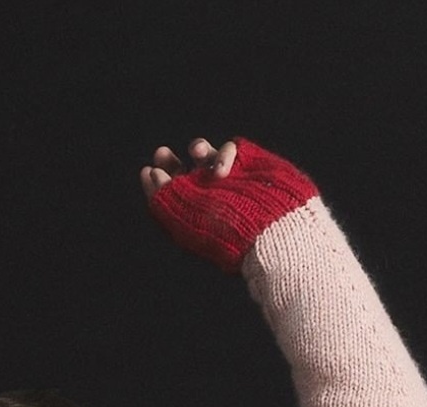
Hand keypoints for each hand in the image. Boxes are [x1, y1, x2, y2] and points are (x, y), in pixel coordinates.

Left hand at [143, 136, 317, 272]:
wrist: (277, 235)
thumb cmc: (231, 236)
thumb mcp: (190, 221)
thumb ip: (167, 199)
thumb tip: (151, 174)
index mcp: (195, 216)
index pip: (170, 195)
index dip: (158, 180)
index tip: (149, 172)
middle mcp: (211, 197)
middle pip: (185, 172)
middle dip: (171, 162)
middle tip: (162, 154)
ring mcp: (232, 180)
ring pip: (208, 156)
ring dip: (198, 150)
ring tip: (197, 152)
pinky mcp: (251, 166)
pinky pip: (231, 150)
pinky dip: (224, 154)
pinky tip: (222, 170)